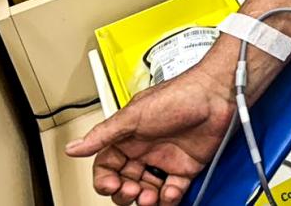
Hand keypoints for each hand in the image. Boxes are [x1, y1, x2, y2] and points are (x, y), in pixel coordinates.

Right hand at [65, 64, 234, 204]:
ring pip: (148, 190)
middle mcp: (146, 149)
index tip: (110, 185)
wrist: (216, 94)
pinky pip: (172, 191)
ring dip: (146, 199)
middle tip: (132, 191)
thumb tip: (74, 148)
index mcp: (129, 137)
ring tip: (150, 196)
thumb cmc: (178, 95)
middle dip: (125, 193)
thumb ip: (104, 134)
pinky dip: (169, 198)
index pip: (108, 165)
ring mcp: (166, 159)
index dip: (105, 179)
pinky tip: (169, 192)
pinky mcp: (187, 167)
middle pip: (125, 182)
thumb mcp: (134, 115)